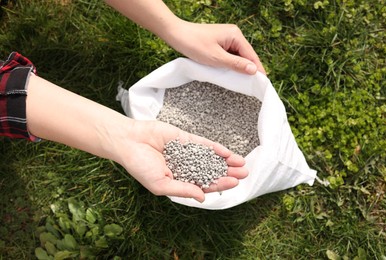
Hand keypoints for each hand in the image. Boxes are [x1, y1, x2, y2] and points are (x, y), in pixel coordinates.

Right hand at [116, 120, 247, 202]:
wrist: (129, 142)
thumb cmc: (140, 166)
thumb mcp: (161, 185)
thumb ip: (182, 190)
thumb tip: (203, 197)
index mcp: (180, 180)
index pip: (204, 184)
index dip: (219, 184)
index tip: (234, 183)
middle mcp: (186, 167)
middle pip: (211, 171)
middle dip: (228, 173)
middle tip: (245, 173)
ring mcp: (186, 152)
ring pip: (211, 158)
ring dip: (226, 161)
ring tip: (242, 163)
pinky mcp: (185, 139)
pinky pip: (203, 144)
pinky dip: (215, 148)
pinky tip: (227, 152)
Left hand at [164, 21, 265, 74]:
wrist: (176, 35)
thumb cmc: (194, 44)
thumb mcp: (216, 58)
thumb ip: (236, 64)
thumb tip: (253, 70)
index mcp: (235, 35)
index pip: (251, 55)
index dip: (257, 69)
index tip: (263, 82)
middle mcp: (233, 34)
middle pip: (246, 55)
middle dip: (248, 69)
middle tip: (253, 85)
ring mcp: (226, 38)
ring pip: (237, 56)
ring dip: (239, 67)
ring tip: (243, 82)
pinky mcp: (219, 42)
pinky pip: (229, 55)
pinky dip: (230, 64)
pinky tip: (231, 73)